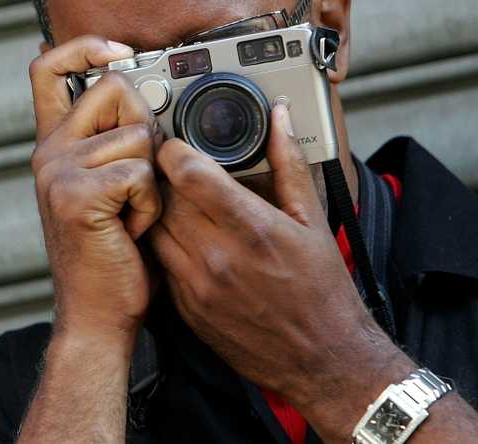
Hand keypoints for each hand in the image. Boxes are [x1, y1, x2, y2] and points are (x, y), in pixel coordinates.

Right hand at [29, 36, 163, 339]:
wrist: (97, 315)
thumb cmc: (113, 254)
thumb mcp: (106, 187)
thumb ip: (110, 141)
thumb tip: (140, 92)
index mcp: (53, 145)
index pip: (47, 68)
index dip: (83, 46)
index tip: (117, 52)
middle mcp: (48, 152)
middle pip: (115, 89)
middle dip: (145, 127)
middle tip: (133, 181)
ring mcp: (57, 171)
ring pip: (139, 134)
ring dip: (151, 180)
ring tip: (130, 215)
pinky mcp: (76, 194)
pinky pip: (140, 172)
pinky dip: (149, 205)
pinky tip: (129, 230)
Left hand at [148, 102, 397, 402]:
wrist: (323, 360)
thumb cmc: (323, 290)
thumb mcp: (313, 221)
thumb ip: (289, 163)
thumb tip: (279, 117)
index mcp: (251, 228)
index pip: (187, 173)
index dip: (175, 150)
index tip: (177, 144)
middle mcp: (217, 257)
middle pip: (164, 197)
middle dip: (166, 177)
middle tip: (177, 170)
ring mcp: (196, 285)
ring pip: (154, 228)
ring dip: (161, 210)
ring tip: (181, 203)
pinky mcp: (185, 308)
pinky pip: (159, 262)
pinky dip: (165, 244)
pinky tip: (184, 238)